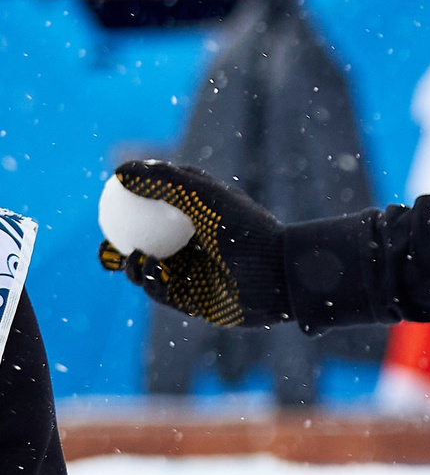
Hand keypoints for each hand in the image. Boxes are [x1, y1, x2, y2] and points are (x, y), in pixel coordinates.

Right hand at [96, 162, 288, 327]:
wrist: (276, 275)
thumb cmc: (244, 229)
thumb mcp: (202, 196)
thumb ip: (162, 180)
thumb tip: (119, 172)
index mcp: (204, 219)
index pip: (161, 208)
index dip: (133, 205)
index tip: (111, 202)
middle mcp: (199, 246)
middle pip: (150, 243)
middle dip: (123, 245)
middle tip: (107, 241)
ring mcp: (197, 274)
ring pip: (151, 271)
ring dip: (134, 266)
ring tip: (137, 256)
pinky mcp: (196, 301)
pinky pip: (161, 292)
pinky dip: (151, 280)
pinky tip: (153, 267)